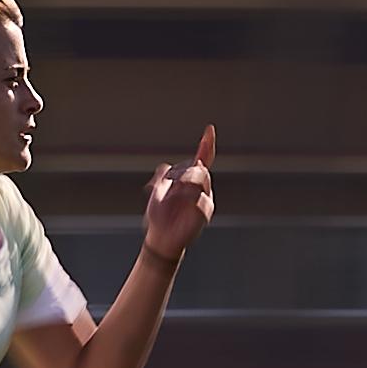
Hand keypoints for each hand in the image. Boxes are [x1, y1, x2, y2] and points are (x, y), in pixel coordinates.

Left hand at [141, 129, 216, 262]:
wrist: (160, 237)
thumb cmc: (160, 217)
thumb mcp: (157, 190)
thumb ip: (165, 176)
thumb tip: (169, 167)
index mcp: (189, 180)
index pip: (202, 159)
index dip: (206, 145)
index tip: (209, 130)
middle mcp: (201, 188)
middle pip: (199, 168)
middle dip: (185, 173)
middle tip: (173, 186)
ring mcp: (204, 200)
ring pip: (200, 179)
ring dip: (185, 184)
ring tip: (175, 198)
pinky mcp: (204, 212)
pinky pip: (199, 199)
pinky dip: (187, 201)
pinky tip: (181, 208)